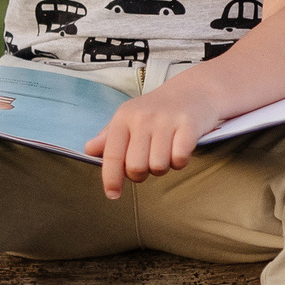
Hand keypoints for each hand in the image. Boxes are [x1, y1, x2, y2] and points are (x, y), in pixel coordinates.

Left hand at [83, 85, 229, 197]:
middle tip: (148, 163)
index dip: (111, 179)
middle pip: (136, 167)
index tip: (113, 194)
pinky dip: (180, 162)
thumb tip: (89, 150)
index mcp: (124, 117)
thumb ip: (110, 136)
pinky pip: (179, 159)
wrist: (195, 90)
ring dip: (163, 167)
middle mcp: (143, 118)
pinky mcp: (189, 125)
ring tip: (166, 153)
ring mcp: (166, 121)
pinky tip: (181, 149)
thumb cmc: (158, 109)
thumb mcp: (130, 117)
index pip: (112, 155)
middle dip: (142, 174)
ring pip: (158, 166)